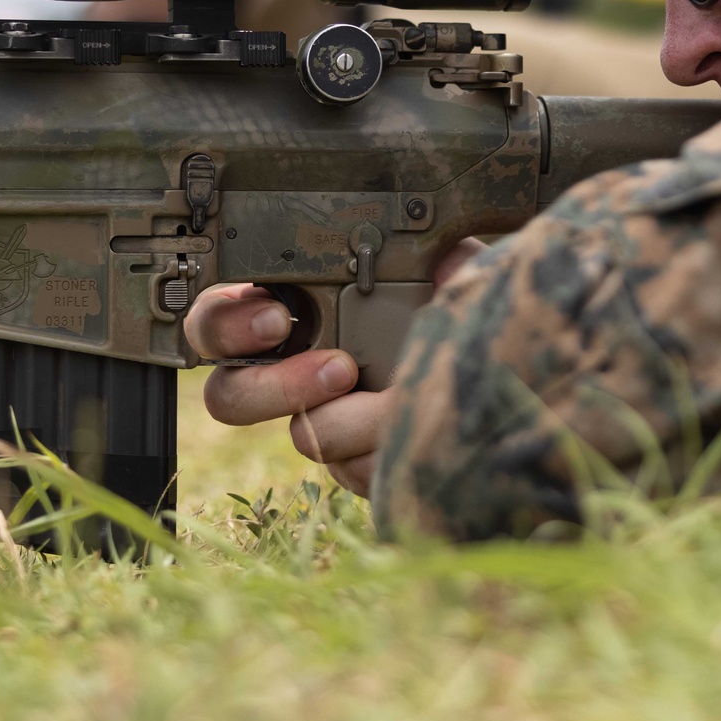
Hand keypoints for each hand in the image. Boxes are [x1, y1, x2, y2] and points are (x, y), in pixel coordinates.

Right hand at [185, 238, 485, 497]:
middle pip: (229, 395)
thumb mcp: (447, 265)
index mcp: (291, 308)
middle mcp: (292, 369)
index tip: (278, 320)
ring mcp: (321, 420)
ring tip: (392, 401)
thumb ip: (430, 250)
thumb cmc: (458, 307)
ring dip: (347, 421)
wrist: (502, 372)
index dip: (228, 323)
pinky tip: (413, 428)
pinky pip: (351, 470)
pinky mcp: (356, 461)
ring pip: (301, 437)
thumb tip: (439, 255)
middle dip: (272, 387)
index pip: (218, 319)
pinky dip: (386, 450)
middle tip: (339, 369)